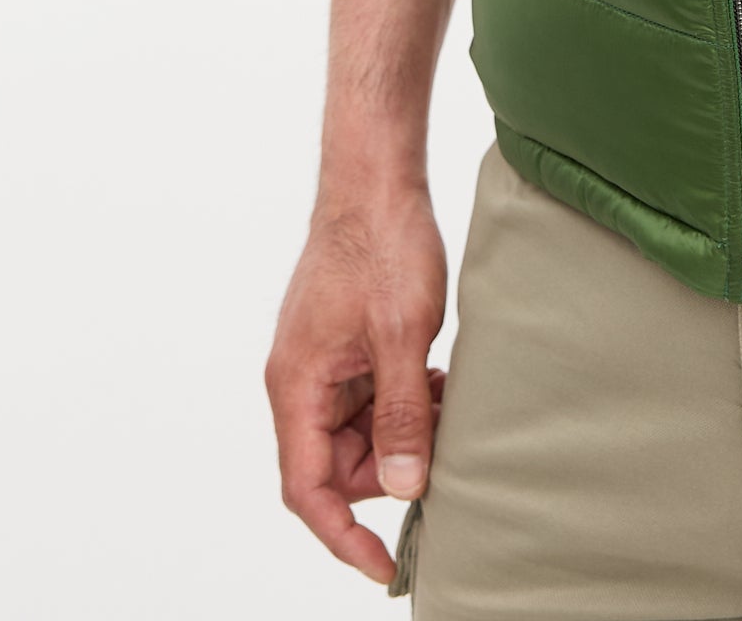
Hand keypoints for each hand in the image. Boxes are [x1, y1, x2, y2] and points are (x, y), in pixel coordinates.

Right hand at [265, 182, 447, 585]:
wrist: (377, 176)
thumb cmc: (381, 242)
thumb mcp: (401, 334)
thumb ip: (402, 414)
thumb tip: (404, 485)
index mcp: (297, 386)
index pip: (307, 489)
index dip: (343, 536)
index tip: (385, 565)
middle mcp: (301, 381)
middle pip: (338, 466)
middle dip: (390, 466)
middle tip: (443, 444)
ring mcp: (323, 363)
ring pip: (361, 432)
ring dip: (404, 429)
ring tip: (445, 398)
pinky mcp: (346, 345)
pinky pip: (372, 398)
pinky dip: (406, 399)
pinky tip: (438, 377)